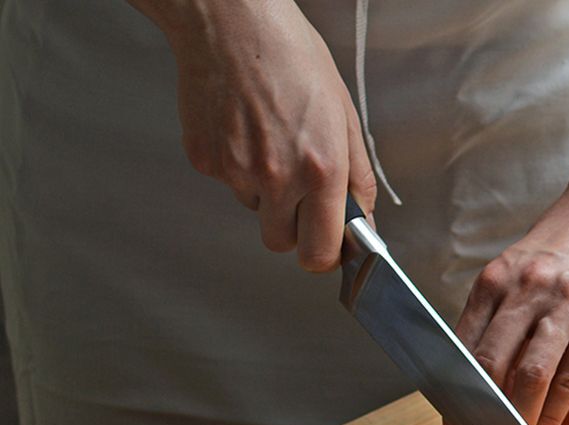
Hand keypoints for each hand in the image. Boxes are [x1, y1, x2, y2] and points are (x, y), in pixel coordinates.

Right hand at [153, 0, 375, 271]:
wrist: (233, 24)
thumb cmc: (291, 57)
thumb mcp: (344, 115)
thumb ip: (357, 177)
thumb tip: (362, 218)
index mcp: (320, 170)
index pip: (321, 251)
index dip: (325, 256)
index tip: (328, 248)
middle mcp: (277, 177)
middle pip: (280, 242)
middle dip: (293, 229)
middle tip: (299, 198)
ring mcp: (235, 171)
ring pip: (254, 208)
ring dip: (264, 190)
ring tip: (270, 140)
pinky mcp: (204, 159)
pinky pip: (226, 181)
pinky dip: (236, 165)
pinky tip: (244, 128)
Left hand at [454, 177, 568, 424]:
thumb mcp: (524, 264)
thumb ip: (504, 308)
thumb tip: (488, 367)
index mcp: (497, 278)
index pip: (461, 347)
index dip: (453, 394)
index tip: (453, 424)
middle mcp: (524, 290)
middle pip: (488, 366)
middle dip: (478, 416)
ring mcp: (564, 305)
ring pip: (526, 376)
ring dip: (517, 423)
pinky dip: (553, 414)